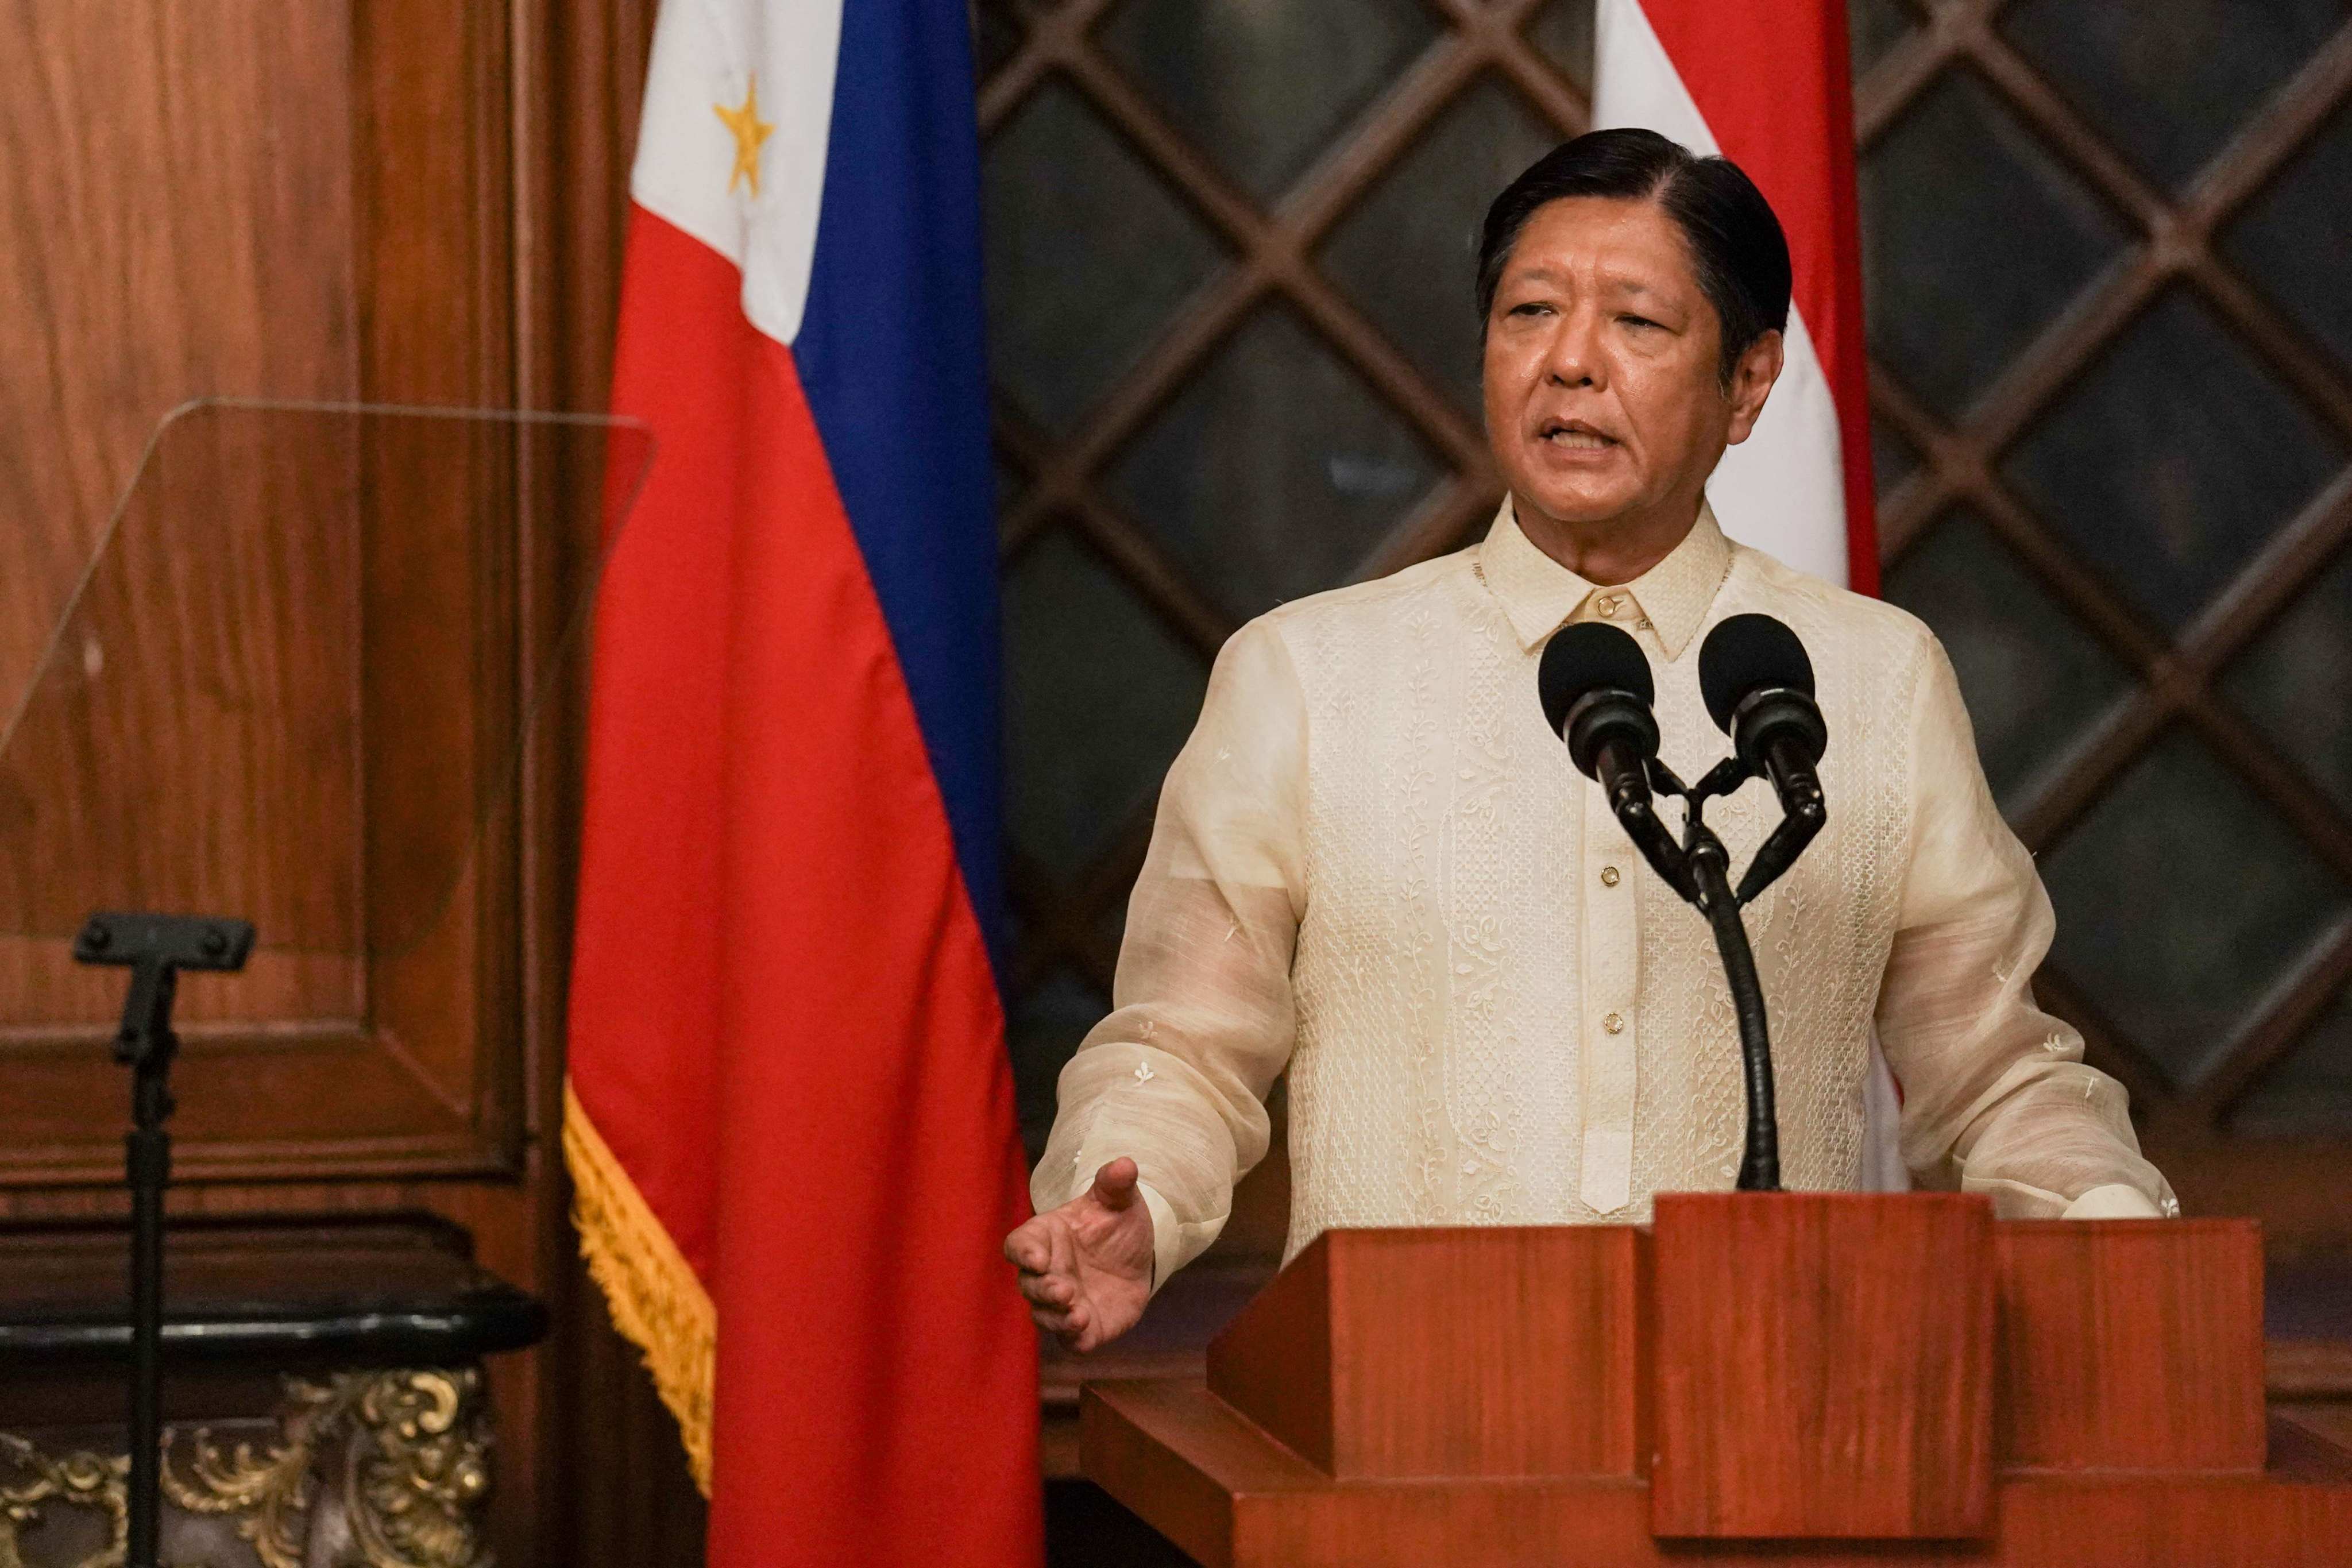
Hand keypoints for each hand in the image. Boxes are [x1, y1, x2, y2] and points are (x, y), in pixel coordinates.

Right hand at [1003, 1157, 1154, 1352]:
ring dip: (1057, 1318)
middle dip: (1043, 1290)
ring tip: (1077, 1314)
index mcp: (1046, 1237)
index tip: (1036, 1258)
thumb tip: (1125, 1164)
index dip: (1024, 1253)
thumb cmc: (1115, 1222)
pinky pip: (1071, 1341)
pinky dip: (1074, 1339)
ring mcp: (1062, 1303)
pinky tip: (1085, 1332)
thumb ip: (1115, 1183)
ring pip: (1045, 1317)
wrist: (1137, 1255)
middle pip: (1029, 1285)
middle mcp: (1047, 1273)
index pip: (1019, 1245)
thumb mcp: (1118, 1199)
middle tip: (1063, 1289)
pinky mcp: (1084, 1327)